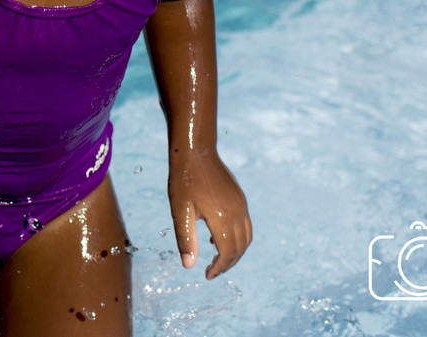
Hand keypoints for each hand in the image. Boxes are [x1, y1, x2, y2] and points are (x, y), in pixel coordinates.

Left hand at [168, 150, 251, 278]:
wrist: (195, 151)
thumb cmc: (184, 180)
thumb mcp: (180, 211)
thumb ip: (186, 239)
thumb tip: (189, 266)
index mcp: (222, 218)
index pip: (227, 253)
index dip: (219, 268)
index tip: (207, 275)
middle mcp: (237, 213)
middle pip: (239, 248)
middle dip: (228, 264)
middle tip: (212, 271)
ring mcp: (241, 205)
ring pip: (246, 238)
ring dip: (235, 252)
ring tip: (217, 259)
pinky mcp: (240, 198)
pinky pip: (245, 224)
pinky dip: (237, 237)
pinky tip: (217, 237)